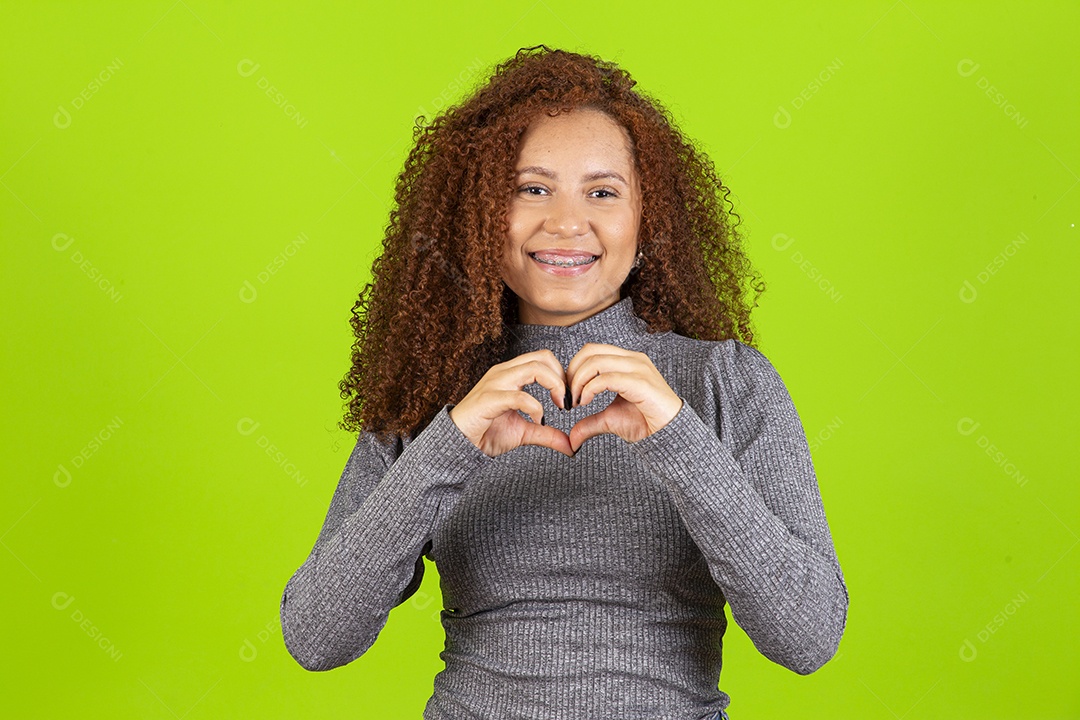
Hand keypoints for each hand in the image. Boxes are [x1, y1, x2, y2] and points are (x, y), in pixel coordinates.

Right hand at [448, 350, 573, 457]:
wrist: (457, 443)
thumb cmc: (486, 432)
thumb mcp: (524, 433)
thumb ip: (546, 434)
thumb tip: (570, 445)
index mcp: (511, 374)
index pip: (543, 358)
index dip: (562, 375)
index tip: (568, 398)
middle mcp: (503, 373)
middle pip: (542, 357)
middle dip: (562, 378)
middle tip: (567, 401)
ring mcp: (495, 383)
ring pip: (533, 368)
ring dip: (554, 385)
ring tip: (558, 406)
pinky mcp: (489, 399)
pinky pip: (519, 396)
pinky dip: (536, 408)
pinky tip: (538, 420)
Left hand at [565, 343, 682, 452]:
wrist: (670, 435)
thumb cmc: (645, 423)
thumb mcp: (610, 420)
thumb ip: (590, 423)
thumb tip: (571, 438)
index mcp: (627, 361)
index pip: (591, 350)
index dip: (573, 368)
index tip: (567, 392)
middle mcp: (633, 359)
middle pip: (590, 351)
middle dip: (572, 373)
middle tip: (568, 396)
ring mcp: (638, 368)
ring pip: (596, 362)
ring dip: (578, 381)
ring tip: (576, 401)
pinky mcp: (641, 383)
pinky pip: (607, 378)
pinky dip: (589, 389)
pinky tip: (584, 402)